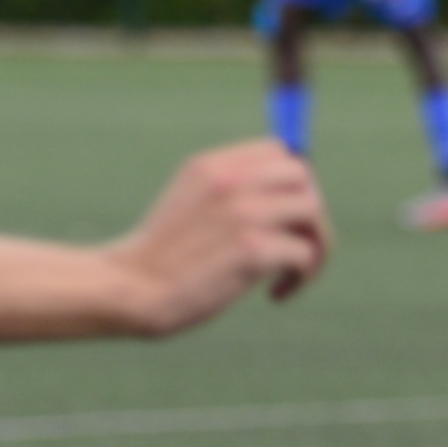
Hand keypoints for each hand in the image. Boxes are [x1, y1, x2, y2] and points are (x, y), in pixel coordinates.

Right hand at [115, 138, 327, 328]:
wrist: (131, 289)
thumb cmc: (161, 257)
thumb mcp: (190, 203)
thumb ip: (230, 191)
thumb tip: (286, 195)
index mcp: (212, 165)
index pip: (278, 151)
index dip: (293, 183)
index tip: (285, 216)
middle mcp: (230, 181)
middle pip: (304, 175)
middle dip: (310, 212)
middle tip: (298, 245)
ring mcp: (244, 213)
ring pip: (313, 211)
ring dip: (316, 245)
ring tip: (295, 272)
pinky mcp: (253, 250)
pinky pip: (305, 254)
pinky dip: (301, 278)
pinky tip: (275, 295)